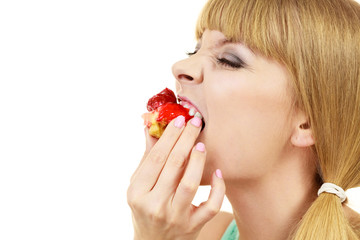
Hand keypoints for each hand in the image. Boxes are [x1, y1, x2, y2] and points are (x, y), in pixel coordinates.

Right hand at [127, 116, 225, 239]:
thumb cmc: (144, 209)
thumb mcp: (138, 186)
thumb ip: (146, 158)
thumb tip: (150, 128)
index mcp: (138, 193)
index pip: (156, 158)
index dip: (168, 137)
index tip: (178, 120)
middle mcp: (155, 205)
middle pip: (173, 166)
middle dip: (185, 139)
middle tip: (195, 121)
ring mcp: (175, 217)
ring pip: (190, 184)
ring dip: (198, 160)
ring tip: (201, 144)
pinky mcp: (193, 226)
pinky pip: (210, 206)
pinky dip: (218, 189)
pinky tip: (218, 173)